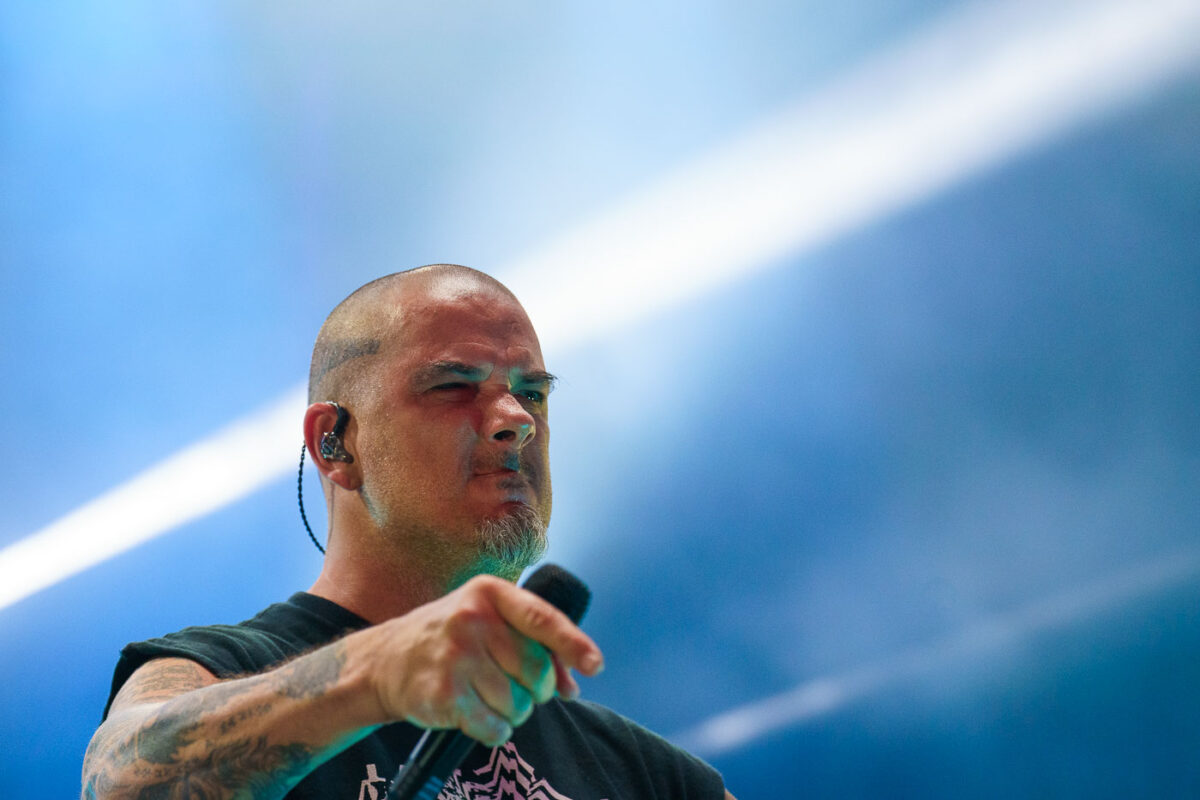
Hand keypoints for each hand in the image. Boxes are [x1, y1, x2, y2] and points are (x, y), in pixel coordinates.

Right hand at [362, 574, 603, 744]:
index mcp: (490, 593)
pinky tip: (475, 714)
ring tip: (486, 696)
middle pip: (536, 671)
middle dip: (536, 690)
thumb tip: (572, 688)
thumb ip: (534, 646)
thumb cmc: (451, 641)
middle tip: (517, 687)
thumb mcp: (488, 624)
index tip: (595, 664)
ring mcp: (456, 656)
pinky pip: (495, 727)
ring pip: (519, 705)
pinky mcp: (444, 694)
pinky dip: (494, 730)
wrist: (385, 662)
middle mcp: (472, 619)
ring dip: (513, 712)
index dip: (573, 644)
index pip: (543, 618)